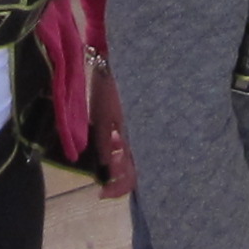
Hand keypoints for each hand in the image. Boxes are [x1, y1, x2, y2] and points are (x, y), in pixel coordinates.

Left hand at [90, 60, 138, 199]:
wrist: (126, 56)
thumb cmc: (112, 89)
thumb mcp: (102, 119)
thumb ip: (104, 147)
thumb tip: (104, 171)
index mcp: (137, 141)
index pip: (132, 178)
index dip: (117, 189)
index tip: (101, 192)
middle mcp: (147, 137)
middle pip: (136, 167)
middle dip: (118, 171)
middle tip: (104, 167)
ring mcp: (146, 127)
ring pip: (135, 153)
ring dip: (120, 156)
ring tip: (109, 147)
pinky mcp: (144, 117)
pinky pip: (136, 139)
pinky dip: (124, 142)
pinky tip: (115, 135)